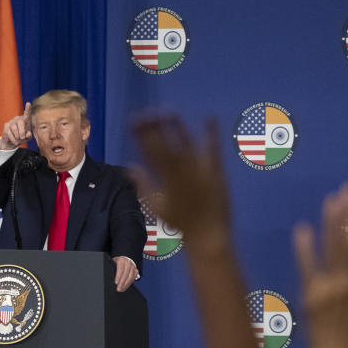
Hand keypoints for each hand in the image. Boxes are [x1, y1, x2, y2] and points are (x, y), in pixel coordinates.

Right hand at [0, 102, 31, 150]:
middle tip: (22, 138)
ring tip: (18, 140)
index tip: (28, 103)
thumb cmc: (22, 137)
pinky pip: (9, 132)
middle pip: (20, 122)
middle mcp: (18, 119)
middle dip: (22, 131)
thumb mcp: (27, 138)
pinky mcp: (6, 125)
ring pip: (14, 128)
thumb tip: (28, 133)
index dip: (28, 109)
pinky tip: (15, 141)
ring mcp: (12, 121)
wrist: (13, 141)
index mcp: (25, 120)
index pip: (27, 114)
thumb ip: (29, 136)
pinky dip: (13, 138)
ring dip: (17, 136)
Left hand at [113, 256, 136, 291]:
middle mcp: (128, 263)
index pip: (120, 269)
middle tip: (119, 288)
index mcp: (121, 260)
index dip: (118, 277)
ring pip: (130, 277)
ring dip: (126, 284)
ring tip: (122, 289)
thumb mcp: (113, 263)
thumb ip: (113, 269)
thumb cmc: (118, 261)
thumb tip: (112, 279)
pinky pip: (133, 278)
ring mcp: (133, 266)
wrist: (124, 258)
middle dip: (122, 282)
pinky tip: (126, 286)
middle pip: (126, 274)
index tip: (116, 283)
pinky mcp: (136, 270)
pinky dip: (130, 283)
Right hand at [133, 115, 230, 251]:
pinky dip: (211, 133)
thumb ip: (143, 185)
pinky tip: (210, 117)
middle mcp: (181, 173)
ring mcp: (199, 171)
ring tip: (168, 112)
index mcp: (165, 180)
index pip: (149, 151)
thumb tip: (130, 168)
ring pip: (186, 144)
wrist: (208, 235)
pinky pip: (213, 149)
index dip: (141, 135)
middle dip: (155, 127)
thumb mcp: (156, 206)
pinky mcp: (216, 172)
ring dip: (176, 127)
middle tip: (148, 113)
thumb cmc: (181, 223)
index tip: (134, 121)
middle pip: (165, 144)